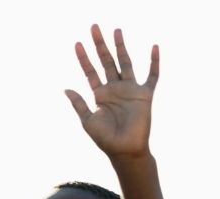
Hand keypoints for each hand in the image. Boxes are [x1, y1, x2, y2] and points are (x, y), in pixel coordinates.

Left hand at [65, 26, 157, 158]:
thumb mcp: (88, 120)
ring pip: (125, 63)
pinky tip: (154, 47)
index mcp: (100, 94)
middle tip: (94, 27)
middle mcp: (115, 88)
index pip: (90, 71)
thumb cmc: (105, 138)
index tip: (77, 43)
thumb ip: (79, 104)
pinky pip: (152, 76)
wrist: (124, 150)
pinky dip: (154, 62)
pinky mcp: (145, 95)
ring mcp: (130, 90)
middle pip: (106, 61)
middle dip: (100, 45)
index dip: (84, 58)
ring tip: (116, 30)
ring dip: (120, 47)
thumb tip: (66, 88)